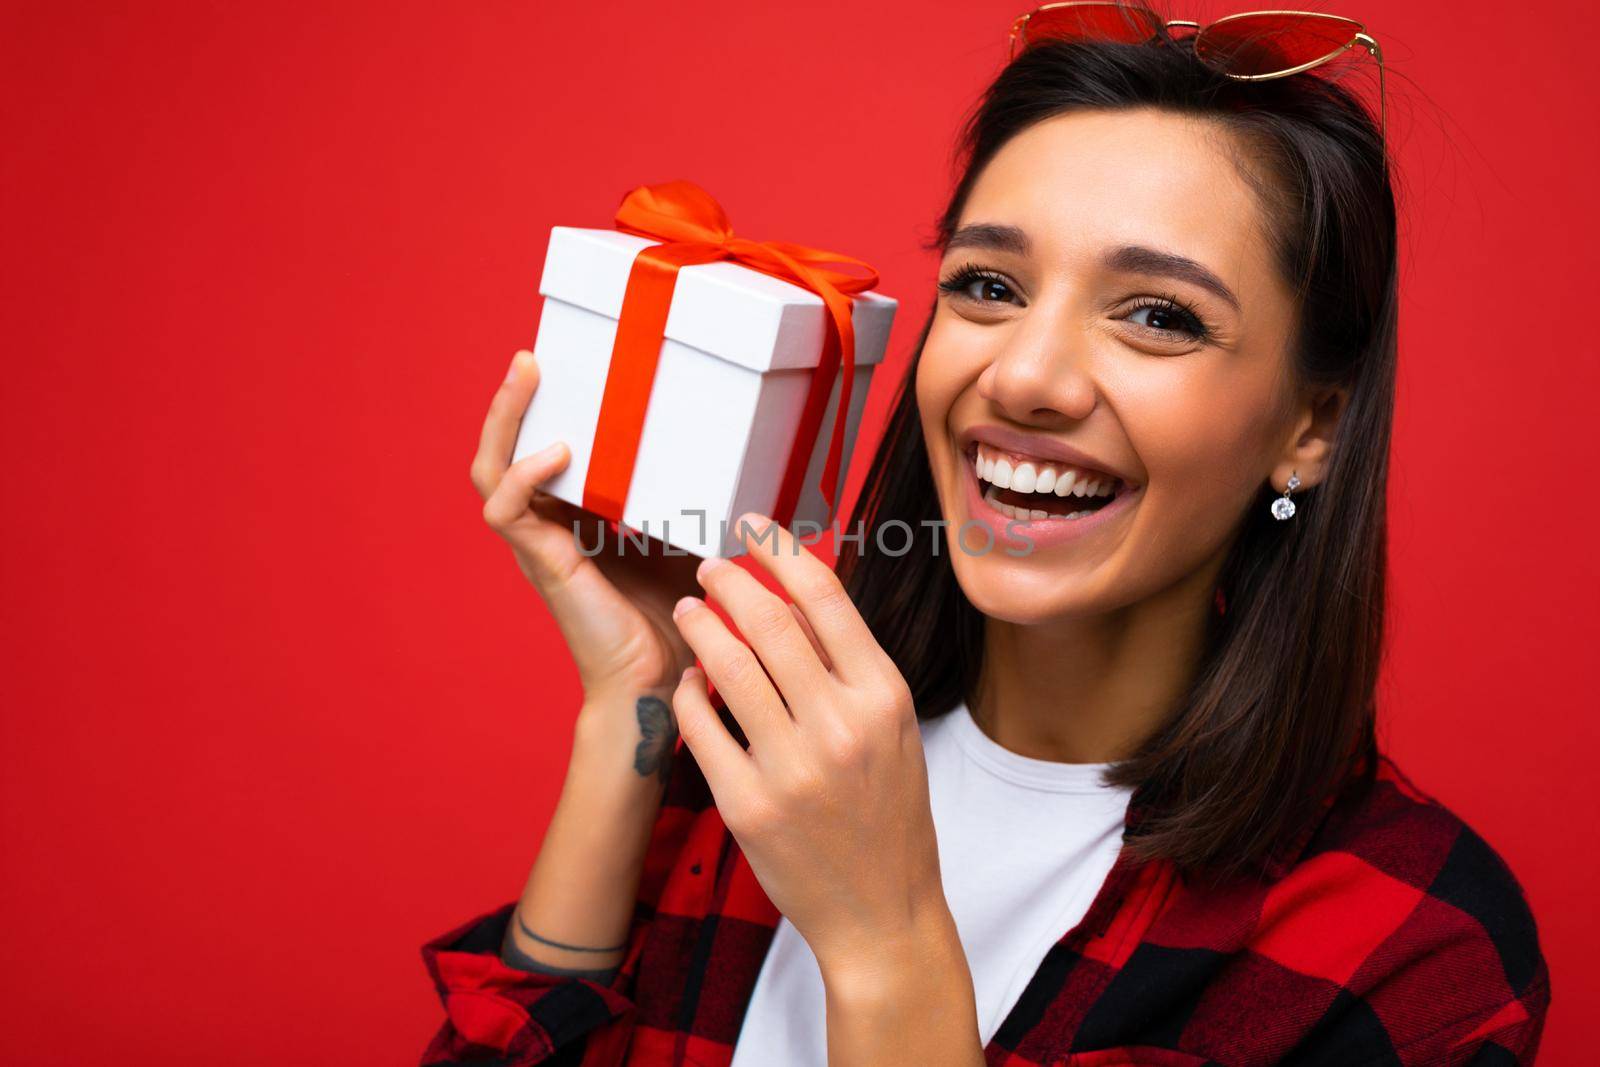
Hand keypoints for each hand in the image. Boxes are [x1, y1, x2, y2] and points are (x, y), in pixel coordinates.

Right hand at [471, 349, 702, 698]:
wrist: (662, 680)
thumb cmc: (676, 617)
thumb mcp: (684, 538)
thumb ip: (687, 500)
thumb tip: (724, 455)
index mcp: (570, 519)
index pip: (536, 452)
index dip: (539, 410)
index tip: (565, 365)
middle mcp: (544, 528)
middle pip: (499, 452)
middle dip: (510, 402)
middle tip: (530, 358)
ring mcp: (537, 545)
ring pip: (490, 471)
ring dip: (503, 421)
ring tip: (527, 378)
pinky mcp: (543, 563)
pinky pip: (507, 511)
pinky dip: (524, 475)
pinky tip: (556, 453)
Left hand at [667, 513, 952, 977]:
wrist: (882, 912)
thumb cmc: (889, 814)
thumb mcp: (893, 730)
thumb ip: (850, 666)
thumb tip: (795, 599)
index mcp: (883, 697)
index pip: (825, 597)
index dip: (779, 549)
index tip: (750, 525)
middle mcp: (841, 726)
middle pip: (768, 622)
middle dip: (727, 580)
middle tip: (707, 567)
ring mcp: (792, 768)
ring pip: (726, 666)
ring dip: (700, 626)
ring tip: (690, 611)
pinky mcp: (748, 805)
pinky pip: (701, 727)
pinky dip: (689, 693)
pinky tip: (689, 681)